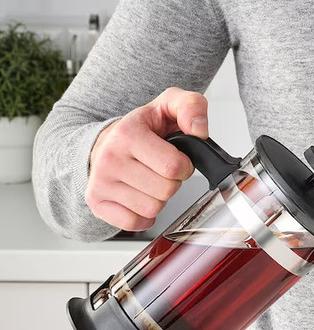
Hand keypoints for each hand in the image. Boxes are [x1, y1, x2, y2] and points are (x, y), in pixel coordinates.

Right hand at [86, 87, 208, 230]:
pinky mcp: (97, 203)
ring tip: (148, 180)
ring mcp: (100, 183)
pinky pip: (135, 223)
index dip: (184, 166)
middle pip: (166, 190)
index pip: (174, 167)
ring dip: (158, 198)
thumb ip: (192, 107)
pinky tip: (138, 196)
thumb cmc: (142, 129)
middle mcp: (109, 159)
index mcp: (127, 134)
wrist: (105, 141)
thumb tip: (200, 131)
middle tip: (160, 169)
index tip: (176, 158)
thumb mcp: (168, 106)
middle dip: (172, 182)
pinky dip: (143, 215)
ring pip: (153, 209)